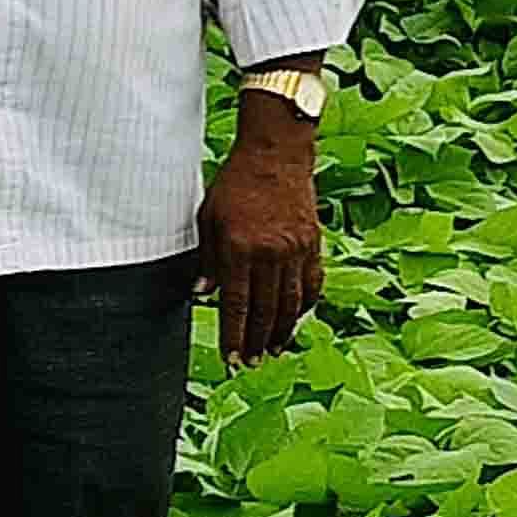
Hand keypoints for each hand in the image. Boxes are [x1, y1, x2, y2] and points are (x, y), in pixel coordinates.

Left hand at [201, 115, 321, 365]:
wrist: (276, 153)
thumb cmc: (236, 182)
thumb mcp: (209, 218)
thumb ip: (206, 259)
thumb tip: (202, 295)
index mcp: (240, 249)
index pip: (237, 305)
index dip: (234, 335)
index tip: (231, 357)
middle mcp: (271, 254)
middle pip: (266, 311)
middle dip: (257, 342)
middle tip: (251, 363)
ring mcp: (296, 250)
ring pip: (291, 303)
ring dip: (282, 332)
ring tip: (274, 351)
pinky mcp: (313, 244)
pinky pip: (312, 284)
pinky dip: (304, 306)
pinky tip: (296, 319)